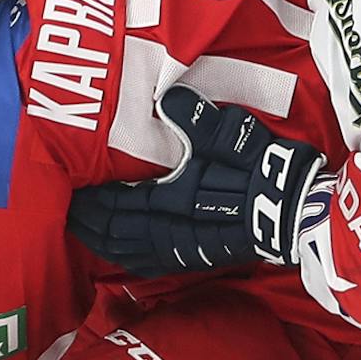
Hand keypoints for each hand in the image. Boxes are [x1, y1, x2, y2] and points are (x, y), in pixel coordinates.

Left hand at [68, 86, 332, 276]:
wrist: (297, 210)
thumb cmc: (262, 169)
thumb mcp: (230, 134)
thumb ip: (194, 117)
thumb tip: (167, 95)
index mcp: (170, 200)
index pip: (114, 204)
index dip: (88, 199)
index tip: (67, 188)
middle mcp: (168, 230)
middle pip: (113, 231)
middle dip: (86, 222)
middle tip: (64, 210)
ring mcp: (181, 250)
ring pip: (126, 251)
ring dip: (101, 242)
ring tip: (82, 231)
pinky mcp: (195, 259)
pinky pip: (148, 264)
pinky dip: (126, 258)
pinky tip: (119, 253)